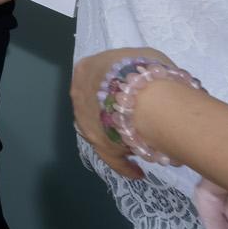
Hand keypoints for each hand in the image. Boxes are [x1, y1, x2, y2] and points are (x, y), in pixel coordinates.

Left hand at [70, 47, 149, 177]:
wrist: (147, 99)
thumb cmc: (145, 72)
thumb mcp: (144, 57)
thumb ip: (138, 69)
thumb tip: (147, 80)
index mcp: (86, 69)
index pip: (98, 78)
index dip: (117, 86)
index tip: (132, 92)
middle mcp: (80, 96)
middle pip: (97, 106)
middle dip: (114, 112)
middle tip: (137, 116)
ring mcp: (88, 123)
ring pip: (103, 131)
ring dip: (120, 135)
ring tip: (144, 139)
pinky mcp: (102, 147)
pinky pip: (114, 160)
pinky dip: (125, 165)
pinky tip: (137, 171)